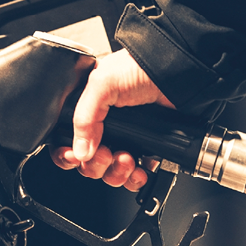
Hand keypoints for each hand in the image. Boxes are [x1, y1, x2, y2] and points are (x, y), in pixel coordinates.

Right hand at [48, 48, 172, 190]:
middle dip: (95, 164)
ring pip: (108, 172)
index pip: (67, 138)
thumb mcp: (103, 83)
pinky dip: (134, 178)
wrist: (179, 74)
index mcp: (88, 109)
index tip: (74, 157)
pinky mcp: (146, 149)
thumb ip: (84, 116)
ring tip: (127, 158)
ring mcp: (126, 139)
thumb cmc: (142, 67)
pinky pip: (133, 175)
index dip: (67, 153)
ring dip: (115, 172)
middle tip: (106, 153)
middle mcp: (104, 126)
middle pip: (87, 162)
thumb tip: (80, 151)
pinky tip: (138, 170)